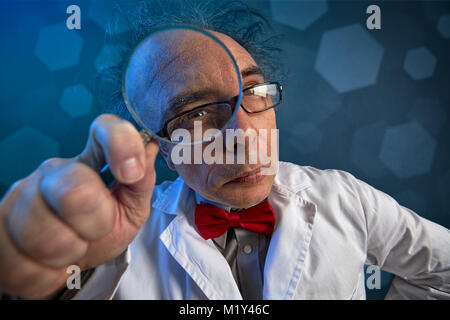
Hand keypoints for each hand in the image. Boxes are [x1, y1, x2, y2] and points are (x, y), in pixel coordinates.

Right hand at [0, 114, 158, 298]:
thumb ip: (141, 182)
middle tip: (96, 231)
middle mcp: (52, 173)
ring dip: (70, 253)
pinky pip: (25, 266)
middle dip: (96, 223)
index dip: (121, 143)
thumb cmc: (101, 229)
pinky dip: (47, 275)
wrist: (65, 261)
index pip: (103, 130)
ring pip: (46, 236)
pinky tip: (51, 263)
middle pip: (75, 191)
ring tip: (73, 247)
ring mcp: (20, 200)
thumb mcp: (130, 208)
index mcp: (88, 162)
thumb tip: (150, 148)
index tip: (131, 172)